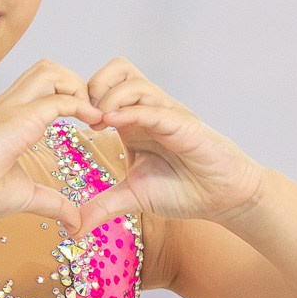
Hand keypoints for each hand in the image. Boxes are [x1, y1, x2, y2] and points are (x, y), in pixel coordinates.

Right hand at [0, 60, 102, 234]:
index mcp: (8, 116)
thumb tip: (74, 223)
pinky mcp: (17, 119)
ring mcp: (11, 108)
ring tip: (90, 115)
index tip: (89, 121)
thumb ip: (52, 203)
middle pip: (49, 68)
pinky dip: (80, 105)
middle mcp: (9, 104)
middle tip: (91, 114)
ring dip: (76, 88)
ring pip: (50, 71)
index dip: (71, 95)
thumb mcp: (24, 195)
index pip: (43, 85)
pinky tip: (91, 122)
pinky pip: (56, 100)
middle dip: (76, 84)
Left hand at [78, 58, 265, 232]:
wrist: (223, 199)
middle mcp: (148, 110)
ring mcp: (167, 114)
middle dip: (93, 86)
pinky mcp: (184, 124)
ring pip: (134, 82)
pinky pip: (155, 108)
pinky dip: (132, 110)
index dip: (83, 98)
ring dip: (110, 97)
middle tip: (85, 116)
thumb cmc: (183, 191)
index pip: (104, 86)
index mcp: (132, 121)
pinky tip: (114, 123)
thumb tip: (74, 228)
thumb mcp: (133, 197)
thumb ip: (103, 206)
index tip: (74, 123)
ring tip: (99, 123)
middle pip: (118, 69)